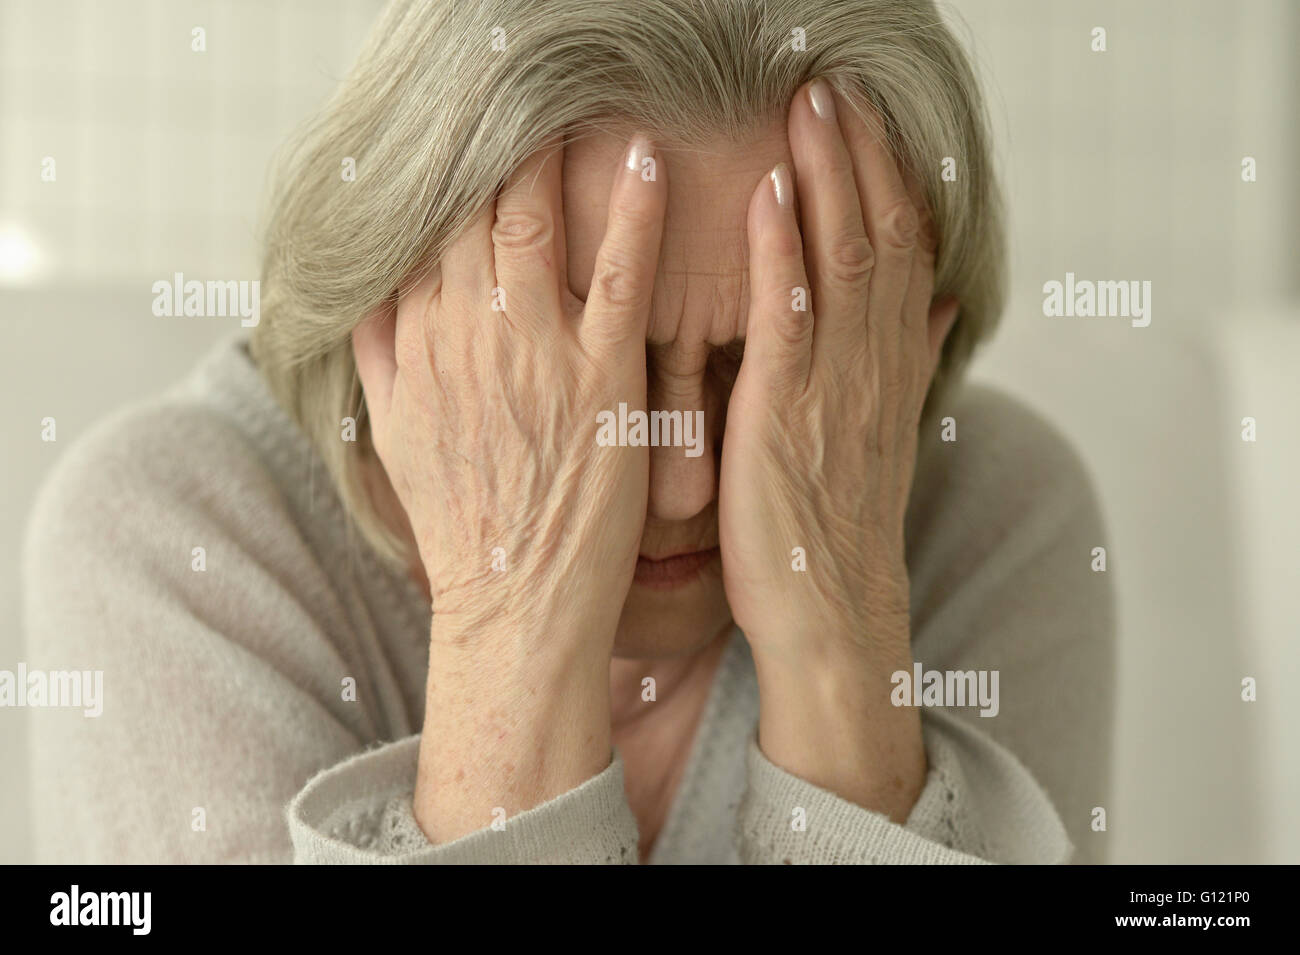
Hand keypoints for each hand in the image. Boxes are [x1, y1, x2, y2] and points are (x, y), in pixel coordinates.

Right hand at [352, 135, 667, 840]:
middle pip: (471, 204)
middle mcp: (466, 334)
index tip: (466, 122)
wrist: (514, 607)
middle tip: (518, 79)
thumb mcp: (393, 437)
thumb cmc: (462, 524)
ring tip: (583, 93)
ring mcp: (534, 352)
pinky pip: (619, 274)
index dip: (446, 164)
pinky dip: (634, 209)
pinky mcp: (601, 379)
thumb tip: (361, 293)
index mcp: (417, 343)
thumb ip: (377, 356)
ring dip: (557, 148)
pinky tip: (646, 156)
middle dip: (496, 135)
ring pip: (536, 220)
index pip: (423, 224)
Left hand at [718, 81, 957, 817]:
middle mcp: (873, 363)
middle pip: (880, 234)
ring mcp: (833, 383)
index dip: (893, 178)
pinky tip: (766, 194)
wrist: (834, 613)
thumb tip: (941, 306)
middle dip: (859, 154)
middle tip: (836, 85)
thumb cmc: (840, 529)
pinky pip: (786, 315)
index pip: (905, 250)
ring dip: (825, 176)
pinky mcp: (784, 409)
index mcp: (891, 365)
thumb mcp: (882, 437)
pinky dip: (780, 251)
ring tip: (810, 106)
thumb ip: (906, 362)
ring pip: (842, 256)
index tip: (875, 120)